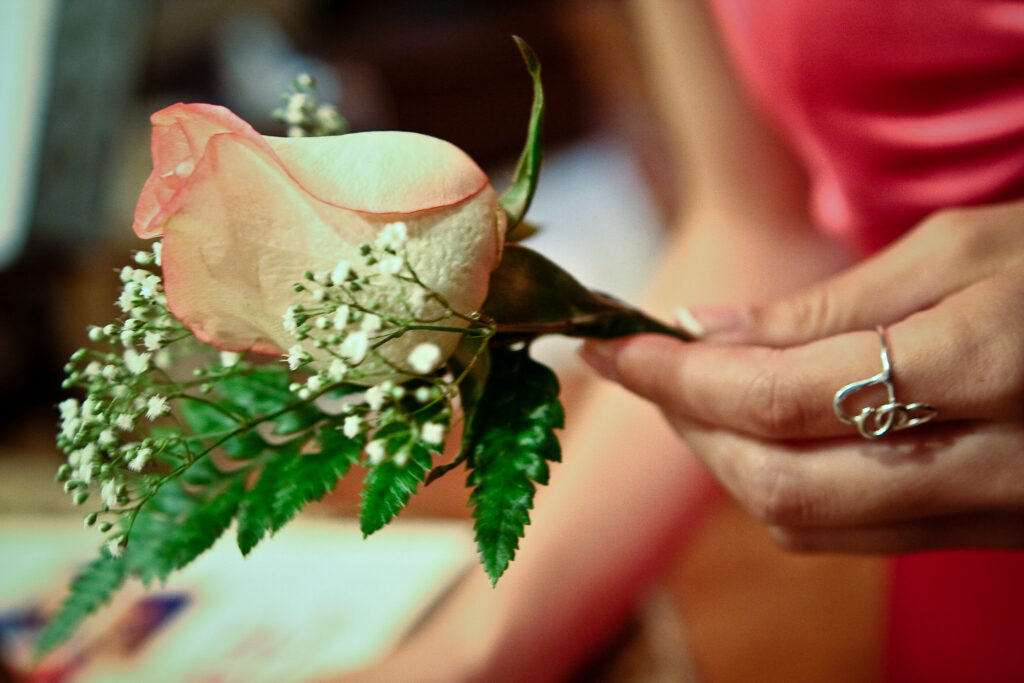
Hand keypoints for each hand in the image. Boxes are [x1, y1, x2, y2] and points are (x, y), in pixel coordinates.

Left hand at [582, 202, 1023, 552]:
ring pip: (806, 525)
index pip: (775, 397)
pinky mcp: (987, 537)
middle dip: (688, 428)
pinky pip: (851, 534)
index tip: (609, 343)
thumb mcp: (960, 249)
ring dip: (722, 462)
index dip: (675, 376)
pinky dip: (777, 485)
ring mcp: (990, 517)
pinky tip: (756, 432)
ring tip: (688, 393)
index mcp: (982, 371)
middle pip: (777, 486)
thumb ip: (828, 305)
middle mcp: (986, 467)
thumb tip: (707, 333)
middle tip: (645, 365)